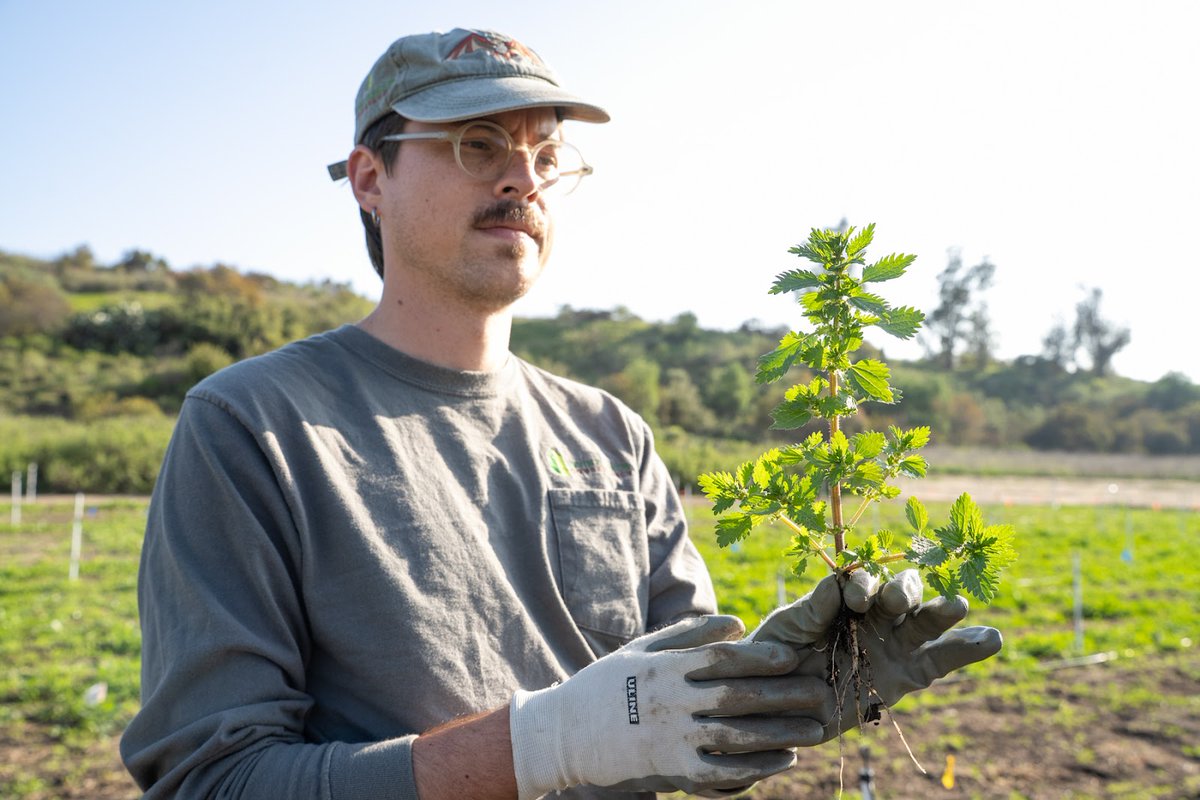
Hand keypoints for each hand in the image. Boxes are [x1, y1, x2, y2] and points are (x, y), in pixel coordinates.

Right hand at [509, 614, 832, 797]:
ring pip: (736, 737)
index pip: (721, 659)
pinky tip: (784, 759)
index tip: (793, 657)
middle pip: (737, 696)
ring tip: (813, 730)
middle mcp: (670, 702)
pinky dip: (756, 767)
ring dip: (779, 734)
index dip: (760, 657)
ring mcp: (671, 739)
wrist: (566, 735)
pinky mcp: (672, 772)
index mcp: (665, 668)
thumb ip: (690, 634)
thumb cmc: (607, 685)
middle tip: (819, 692)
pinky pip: (722, 772)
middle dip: (782, 695)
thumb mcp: (643, 649)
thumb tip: (739, 622)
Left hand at [751, 569, 1000, 739]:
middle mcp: (874, 616)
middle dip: (901, 591)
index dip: (862, 585)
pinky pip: (939, 661)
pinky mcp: (906, 677)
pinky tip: (992, 639)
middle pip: (900, 593)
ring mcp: (893, 645)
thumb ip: (811, 608)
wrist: (774, 703)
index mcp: (843, 598)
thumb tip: (835, 584)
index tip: (854, 601)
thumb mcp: (786, 629)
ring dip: (940, 612)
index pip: (863, 581)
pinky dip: (966, 649)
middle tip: (895, 599)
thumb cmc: (775, 656)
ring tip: (957, 605)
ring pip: (924, 622)